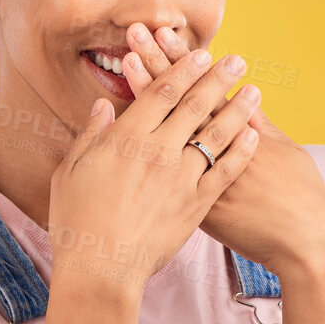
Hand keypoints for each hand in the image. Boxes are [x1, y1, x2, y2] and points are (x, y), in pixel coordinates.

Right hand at [48, 43, 260, 293]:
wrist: (101, 269)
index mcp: (126, 139)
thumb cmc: (77, 221)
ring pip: (216, 134)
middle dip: (218, 78)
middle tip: (237, 60)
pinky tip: (253, 135)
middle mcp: (158, 152)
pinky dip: (241, 151)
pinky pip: (225, 171)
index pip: (161, 92)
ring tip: (254, 89)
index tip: (199, 54)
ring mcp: (180, 178)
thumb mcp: (70, 172)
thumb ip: (91, 135)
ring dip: (238, 108)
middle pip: (195, 105)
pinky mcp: (196, 205)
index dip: (182, 70)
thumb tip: (104, 105)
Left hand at [119, 23, 324, 275]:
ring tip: (124, 62)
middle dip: (156, 64)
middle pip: (179, 99)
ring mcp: (199, 175)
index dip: (184, 59)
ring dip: (145, 95)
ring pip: (164, 129)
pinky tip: (125, 126)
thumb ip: (261, 123)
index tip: (164, 33)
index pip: (205, 84)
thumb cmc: (301, 193)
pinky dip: (144, 149)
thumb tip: (246, 98)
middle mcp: (214, 146)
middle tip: (135, 32)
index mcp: (240, 127)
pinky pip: (160, 170)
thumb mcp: (284, 149)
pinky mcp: (192, 203)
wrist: (303, 242)